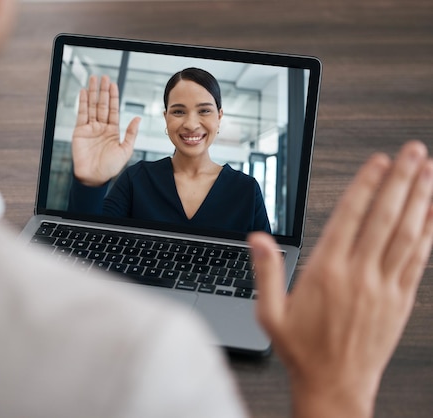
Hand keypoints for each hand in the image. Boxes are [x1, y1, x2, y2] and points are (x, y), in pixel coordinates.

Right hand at [71, 75, 140, 186]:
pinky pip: (81, 114)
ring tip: (93, 79)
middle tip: (104, 76)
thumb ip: (131, 134)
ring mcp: (90, 128)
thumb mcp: (126, 150)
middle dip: (103, 90)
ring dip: (93, 93)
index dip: (113, 96)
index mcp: (113, 131)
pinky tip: (84, 92)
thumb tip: (137, 118)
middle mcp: (101, 127)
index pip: (113, 109)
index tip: (113, 84)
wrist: (94, 177)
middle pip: (102, 104)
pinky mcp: (80, 131)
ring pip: (92, 106)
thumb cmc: (110, 167)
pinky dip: (82, 102)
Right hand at [248, 141, 432, 417]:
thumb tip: (258, 238)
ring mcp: (384, 287)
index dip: (366, 186)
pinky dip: (429, 232)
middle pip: (385, 218)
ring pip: (407, 234)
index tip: (377, 163)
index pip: (350, 218)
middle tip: (412, 152)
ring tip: (428, 172)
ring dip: (420, 200)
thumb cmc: (303, 349)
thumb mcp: (270, 312)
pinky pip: (419, 259)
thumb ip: (266, 271)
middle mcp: (359, 275)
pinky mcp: (400, 300)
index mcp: (327, 273)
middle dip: (400, 180)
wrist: (334, 385)